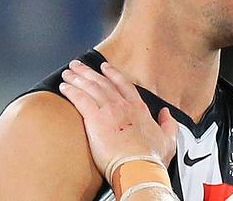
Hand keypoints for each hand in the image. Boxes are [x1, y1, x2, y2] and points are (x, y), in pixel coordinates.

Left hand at [59, 60, 178, 177]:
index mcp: (139, 109)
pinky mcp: (96, 120)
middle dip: (89, 72)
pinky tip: (64, 87)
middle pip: (103, 83)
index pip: (124, 85)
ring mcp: (109, 111)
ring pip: (91, 88)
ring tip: (68, 72)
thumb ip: (168, 124)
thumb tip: (166, 114)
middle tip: (78, 65)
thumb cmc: (151, 158)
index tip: (104, 67)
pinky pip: (81, 100)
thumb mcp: (168, 139)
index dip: (112, 74)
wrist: (139, 168)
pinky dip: (71, 91)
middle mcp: (123, 106)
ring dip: (78, 78)